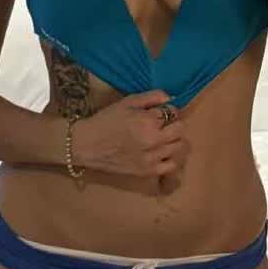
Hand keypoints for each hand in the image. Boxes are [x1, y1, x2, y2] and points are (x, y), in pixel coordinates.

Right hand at [69, 90, 188, 180]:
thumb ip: (151, 97)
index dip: (168, 111)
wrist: (87, 145)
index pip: (173, 113)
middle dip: (173, 124)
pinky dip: (169, 158)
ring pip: (178, 146)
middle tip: (161, 125)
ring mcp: (152, 158)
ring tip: (160, 138)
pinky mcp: (148, 171)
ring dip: (172, 140)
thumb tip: (170, 98)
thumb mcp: (126, 102)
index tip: (160, 113)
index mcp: (148, 121)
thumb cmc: (105, 121)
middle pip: (180, 129)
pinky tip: (159, 153)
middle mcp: (154, 140)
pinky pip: (171, 165)